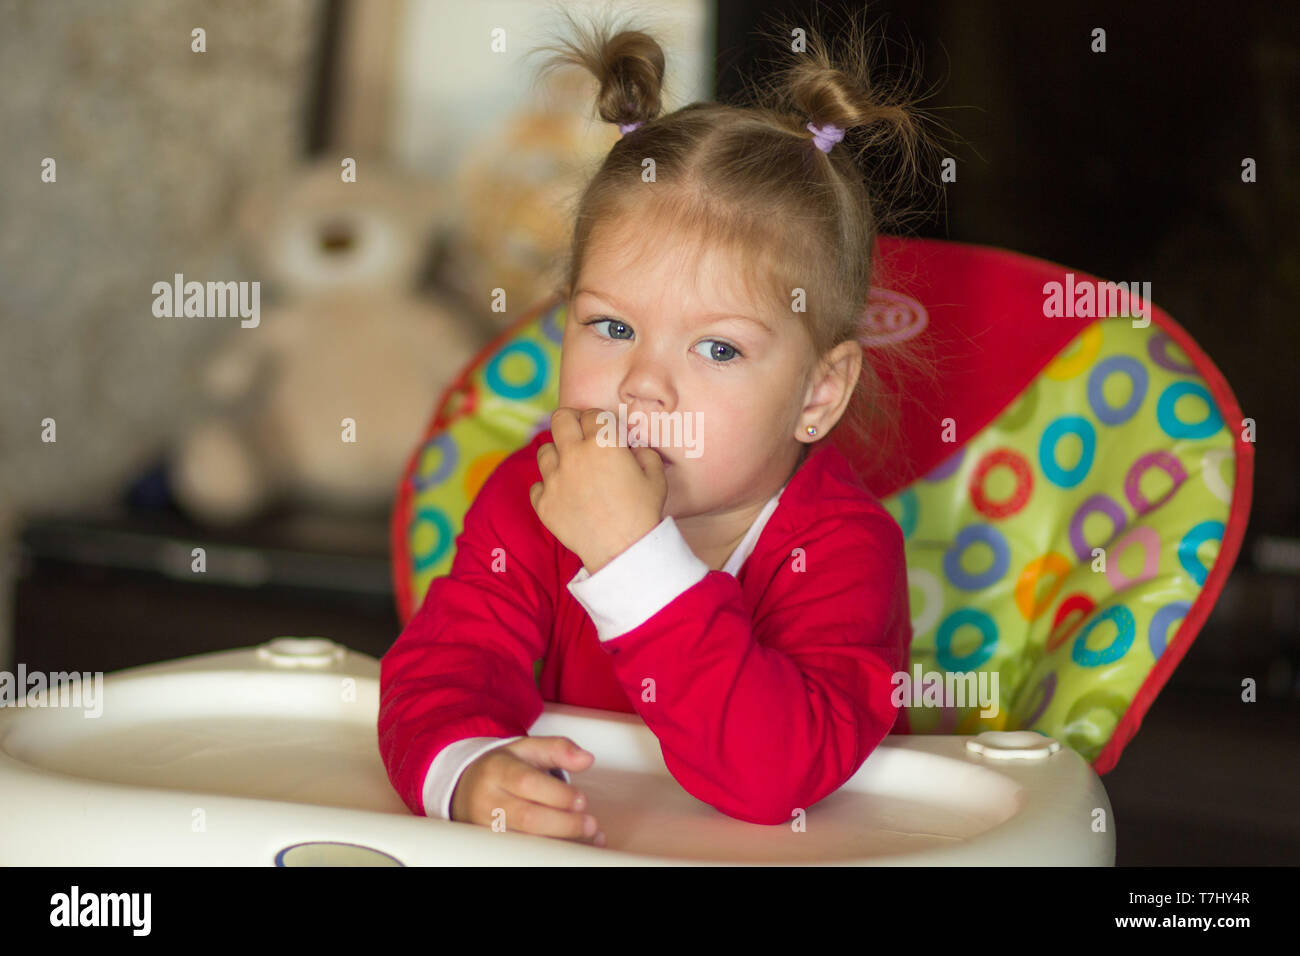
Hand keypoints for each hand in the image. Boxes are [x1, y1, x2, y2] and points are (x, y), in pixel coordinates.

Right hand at [449, 736, 604, 846]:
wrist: (467, 788)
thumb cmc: (503, 768)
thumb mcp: (527, 749)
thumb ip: (558, 749)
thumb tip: (586, 759)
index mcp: (497, 769)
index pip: (527, 782)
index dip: (558, 794)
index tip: (583, 800)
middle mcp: (487, 800)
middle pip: (527, 817)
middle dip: (564, 824)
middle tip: (590, 824)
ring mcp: (486, 827)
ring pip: (526, 842)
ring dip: (561, 842)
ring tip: (588, 837)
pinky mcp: (491, 847)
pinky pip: (523, 854)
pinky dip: (551, 853)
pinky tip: (572, 847)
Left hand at [529, 407, 667, 572]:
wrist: (622, 550)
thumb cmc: (642, 512)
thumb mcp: (656, 476)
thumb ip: (644, 452)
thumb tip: (631, 448)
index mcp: (603, 443)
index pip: (593, 414)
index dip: (600, 420)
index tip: (604, 430)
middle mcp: (574, 455)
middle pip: (560, 419)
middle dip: (571, 422)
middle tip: (579, 433)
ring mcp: (554, 479)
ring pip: (544, 450)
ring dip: (557, 454)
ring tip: (571, 467)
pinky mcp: (543, 503)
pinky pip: (537, 485)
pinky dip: (548, 488)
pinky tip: (563, 495)